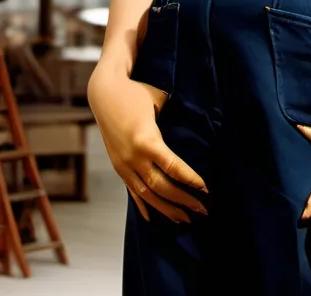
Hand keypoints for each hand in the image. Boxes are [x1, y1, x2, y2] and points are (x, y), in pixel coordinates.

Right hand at [87, 66, 207, 223]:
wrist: (104, 92)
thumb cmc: (136, 92)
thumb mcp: (159, 101)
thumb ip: (174, 117)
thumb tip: (197, 126)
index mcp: (146, 140)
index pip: (173, 167)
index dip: (190, 180)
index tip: (206, 189)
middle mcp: (134, 157)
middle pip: (161, 186)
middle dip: (183, 200)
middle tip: (202, 210)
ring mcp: (124, 164)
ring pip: (147, 195)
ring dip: (166, 208)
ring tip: (184, 219)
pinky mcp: (118, 166)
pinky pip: (132, 191)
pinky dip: (143, 206)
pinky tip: (152, 218)